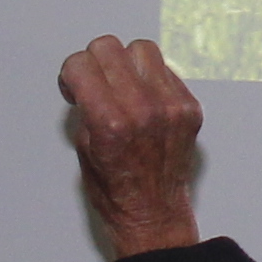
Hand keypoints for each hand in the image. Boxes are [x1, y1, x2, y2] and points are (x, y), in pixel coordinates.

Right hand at [60, 34, 205, 257]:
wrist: (154, 213)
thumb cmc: (117, 191)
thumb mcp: (84, 147)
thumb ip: (86, 107)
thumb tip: (88, 79)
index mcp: (111, 122)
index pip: (82, 64)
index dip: (71, 73)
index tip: (73, 85)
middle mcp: (143, 109)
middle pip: (109, 47)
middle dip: (95, 63)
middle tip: (94, 82)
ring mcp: (170, 106)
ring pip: (142, 49)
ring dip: (126, 63)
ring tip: (121, 86)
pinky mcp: (189, 107)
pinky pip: (166, 70)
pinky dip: (150, 79)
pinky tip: (143, 99)